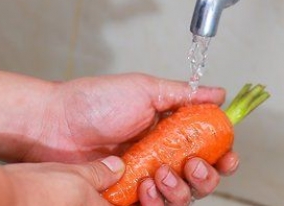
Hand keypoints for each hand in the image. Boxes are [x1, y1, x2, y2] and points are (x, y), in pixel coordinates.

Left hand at [25, 73, 238, 204]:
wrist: (57, 123)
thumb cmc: (97, 101)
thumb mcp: (145, 89)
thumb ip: (183, 94)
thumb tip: (219, 92)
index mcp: (170, 130)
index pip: (208, 148)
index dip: (223, 156)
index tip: (227, 156)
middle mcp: (161, 155)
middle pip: (200, 178)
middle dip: (204, 176)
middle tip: (191, 164)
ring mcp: (145, 176)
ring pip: (181, 198)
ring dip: (179, 189)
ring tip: (160, 173)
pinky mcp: (127, 194)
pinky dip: (155, 201)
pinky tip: (145, 185)